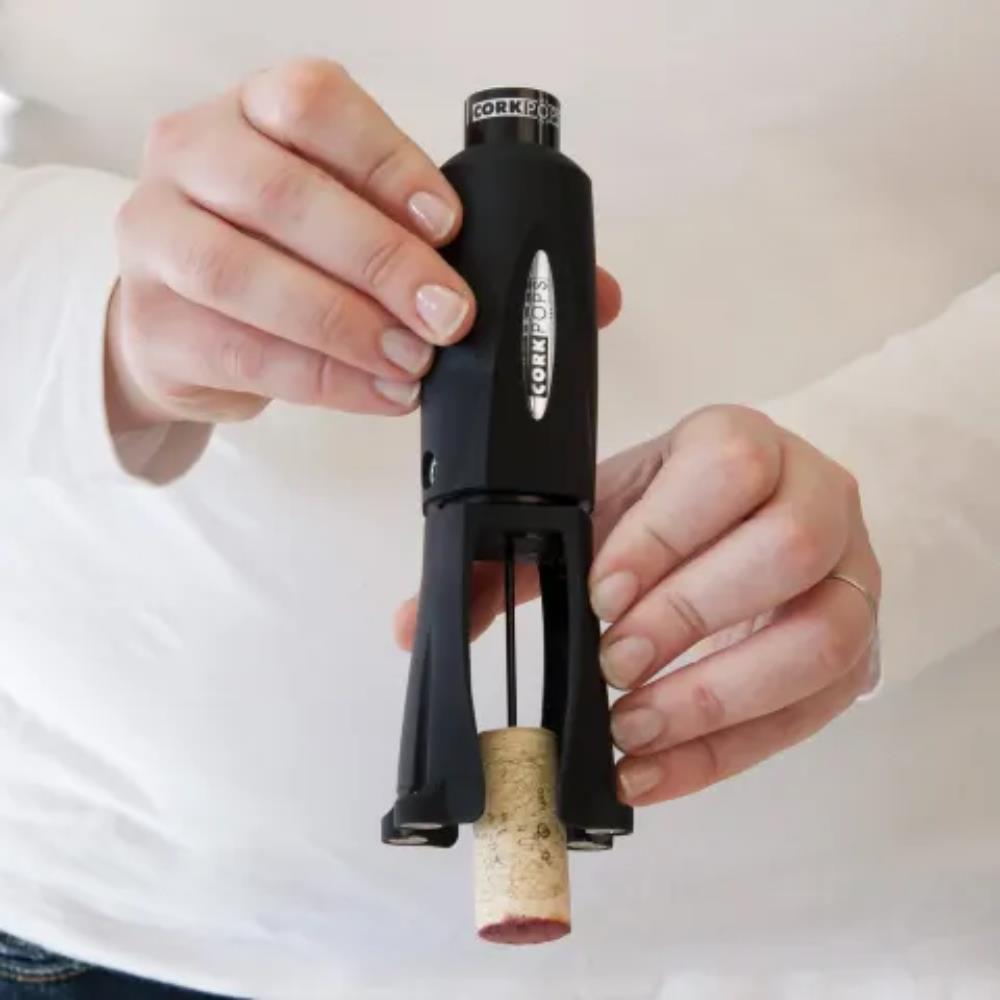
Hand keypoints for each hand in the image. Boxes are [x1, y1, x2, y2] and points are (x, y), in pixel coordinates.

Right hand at [106, 58, 623, 429]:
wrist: (189, 314)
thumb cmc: (289, 253)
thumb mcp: (362, 221)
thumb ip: (460, 245)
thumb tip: (593, 294)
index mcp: (256, 112)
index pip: (312, 104)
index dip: (385, 161)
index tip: (448, 224)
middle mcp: (195, 157)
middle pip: (280, 193)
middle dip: (379, 260)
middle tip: (449, 316)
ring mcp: (159, 238)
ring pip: (242, 272)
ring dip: (344, 324)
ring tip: (412, 364)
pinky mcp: (155, 323)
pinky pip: (240, 350)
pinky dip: (321, 378)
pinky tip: (379, 393)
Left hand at [394, 405, 879, 805]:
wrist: (756, 518)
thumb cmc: (674, 510)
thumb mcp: (598, 508)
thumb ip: (513, 559)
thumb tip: (415, 625)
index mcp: (744, 443)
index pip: (727, 470)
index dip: (663, 536)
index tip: (601, 593)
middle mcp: (816, 500)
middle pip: (782, 553)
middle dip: (687, 616)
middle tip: (614, 663)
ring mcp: (852, 577)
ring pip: (820, 637)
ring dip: (716, 694)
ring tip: (632, 727)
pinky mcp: (856, 651)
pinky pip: (812, 711)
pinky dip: (726, 751)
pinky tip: (656, 769)